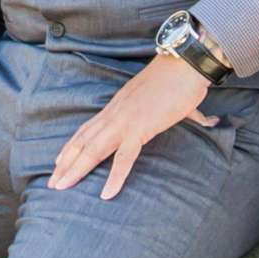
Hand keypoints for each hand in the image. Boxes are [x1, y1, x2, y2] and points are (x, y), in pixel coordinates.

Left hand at [49, 55, 218, 199]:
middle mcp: (115, 113)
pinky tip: (106, 194)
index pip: (87, 128)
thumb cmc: (180, 79)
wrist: (185, 63)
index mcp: (118, 106)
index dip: (71, 145)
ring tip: (61, 187)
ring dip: (75, 169)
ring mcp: (125, 121)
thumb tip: (206, 121)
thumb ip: (183, 114)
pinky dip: (115, 177)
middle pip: (83, 141)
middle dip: (65, 163)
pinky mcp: (141, 128)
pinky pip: (125, 158)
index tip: (58, 161)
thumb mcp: (168, 99)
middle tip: (52, 183)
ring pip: (93, 149)